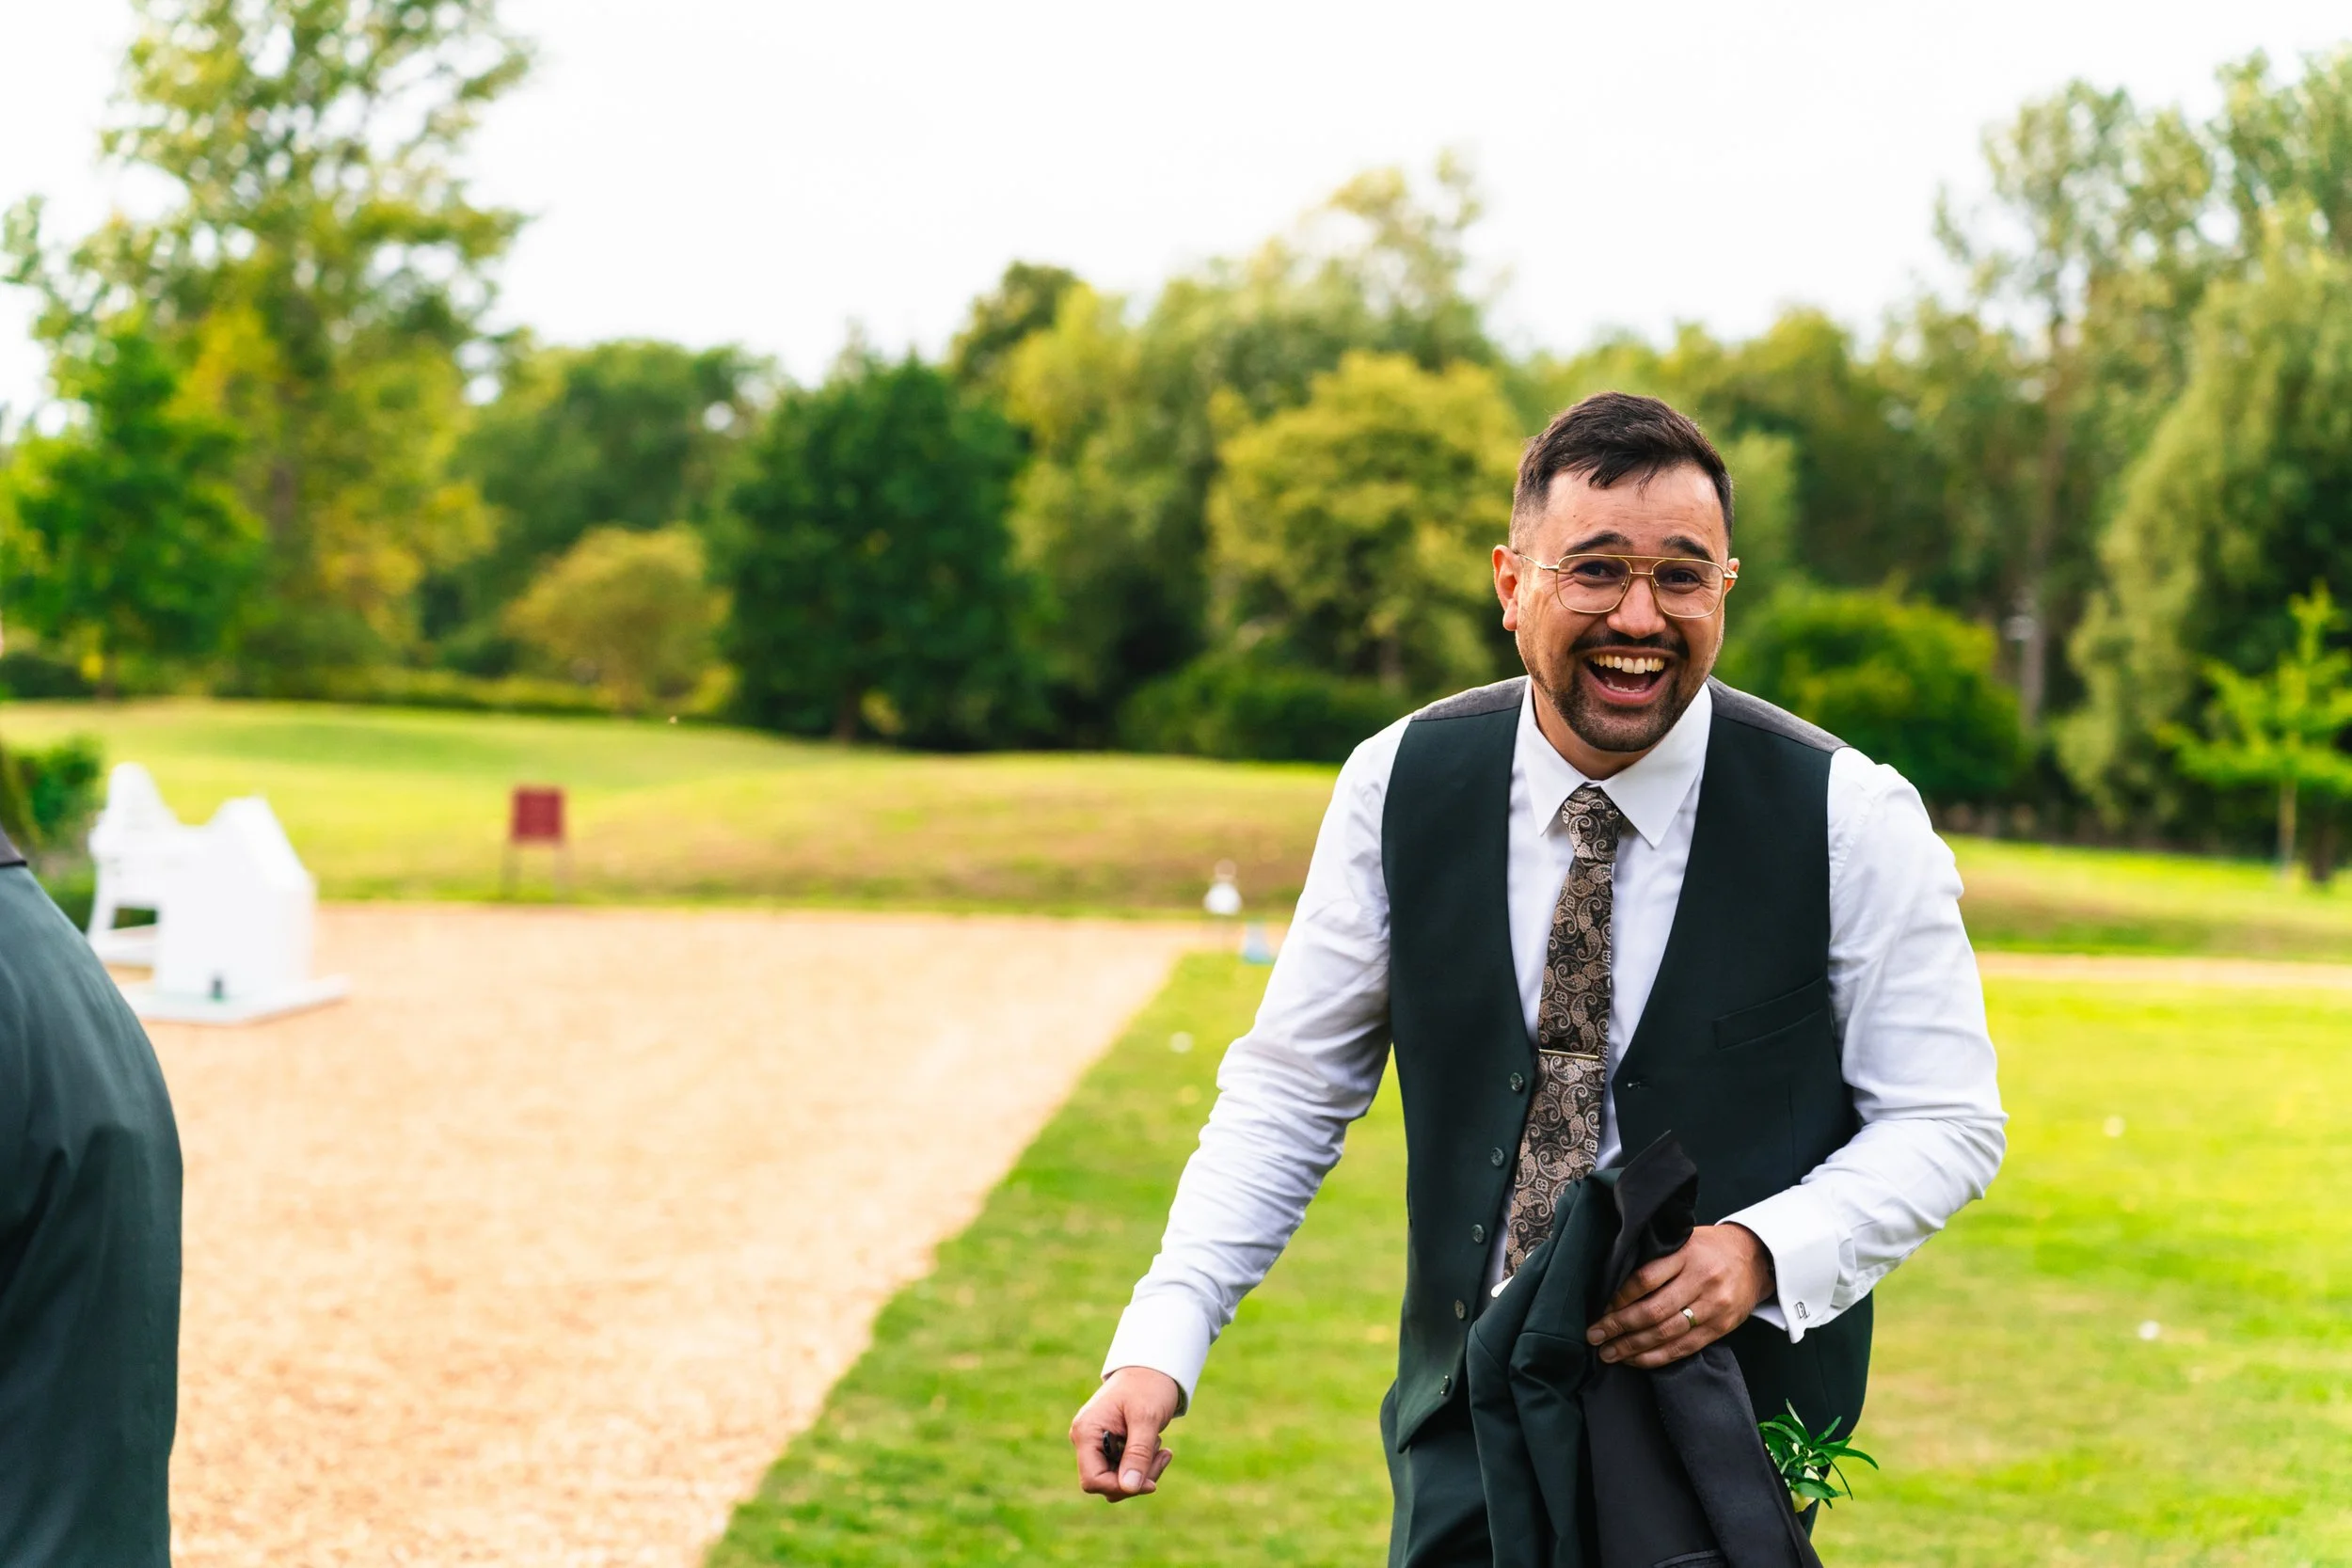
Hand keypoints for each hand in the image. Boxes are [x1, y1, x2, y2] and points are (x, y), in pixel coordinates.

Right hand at [1070, 1366, 1180, 1501]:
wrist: (1152, 1368)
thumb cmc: (1148, 1386)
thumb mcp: (1146, 1418)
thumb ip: (1138, 1453)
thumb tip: (1128, 1488)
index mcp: (1086, 1431)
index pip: (1092, 1479)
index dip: (1119, 1487)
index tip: (1150, 1483)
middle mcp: (1086, 1440)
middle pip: (1106, 1483)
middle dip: (1137, 1478)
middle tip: (1163, 1455)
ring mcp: (1096, 1444)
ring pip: (1117, 1480)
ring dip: (1143, 1471)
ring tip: (1162, 1447)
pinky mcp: (1110, 1447)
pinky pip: (1124, 1470)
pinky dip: (1144, 1465)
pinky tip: (1159, 1448)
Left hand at [1585, 1223, 1773, 1369]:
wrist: (1756, 1258)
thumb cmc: (1710, 1248)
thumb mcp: (1684, 1240)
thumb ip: (1656, 1258)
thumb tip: (1613, 1281)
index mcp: (1687, 1254)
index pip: (1645, 1279)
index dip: (1619, 1298)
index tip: (1600, 1309)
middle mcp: (1701, 1281)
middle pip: (1653, 1311)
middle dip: (1619, 1327)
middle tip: (1594, 1336)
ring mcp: (1713, 1307)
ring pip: (1667, 1334)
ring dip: (1633, 1347)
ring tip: (1609, 1353)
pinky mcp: (1720, 1328)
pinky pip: (1684, 1348)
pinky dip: (1656, 1357)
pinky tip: (1636, 1359)